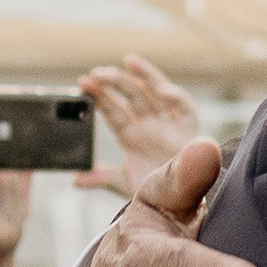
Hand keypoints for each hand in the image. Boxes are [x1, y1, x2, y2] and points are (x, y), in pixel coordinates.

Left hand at [79, 55, 202, 199]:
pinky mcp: (190, 130)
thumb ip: (102, 178)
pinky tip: (161, 91)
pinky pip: (186, 108)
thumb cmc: (157, 191)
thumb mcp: (125, 183)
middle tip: (97, 73)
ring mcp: (169, 125)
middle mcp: (150, 124)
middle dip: (114, 82)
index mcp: (132, 134)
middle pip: (132, 94)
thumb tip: (76, 179)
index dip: (99, 96)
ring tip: (128, 61)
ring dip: (144, 75)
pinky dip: (176, 97)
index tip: (83, 83)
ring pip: (157, 92)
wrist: (182, 205)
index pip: (113, 109)